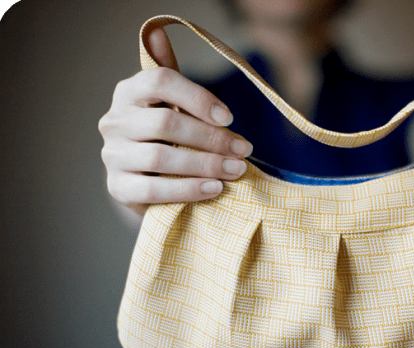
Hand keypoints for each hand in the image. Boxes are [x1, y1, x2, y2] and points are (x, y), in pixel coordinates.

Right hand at [99, 27, 252, 218]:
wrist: (145, 181)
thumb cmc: (165, 137)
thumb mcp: (169, 105)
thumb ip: (171, 78)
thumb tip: (157, 33)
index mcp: (129, 92)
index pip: (160, 81)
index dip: (198, 98)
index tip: (230, 117)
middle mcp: (115, 121)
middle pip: (166, 123)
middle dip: (211, 138)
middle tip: (243, 150)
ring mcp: (113, 155)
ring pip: (160, 158)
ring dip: (205, 165)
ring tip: (236, 170)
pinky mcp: (118, 187)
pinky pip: (153, 191)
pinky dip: (188, 190)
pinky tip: (214, 189)